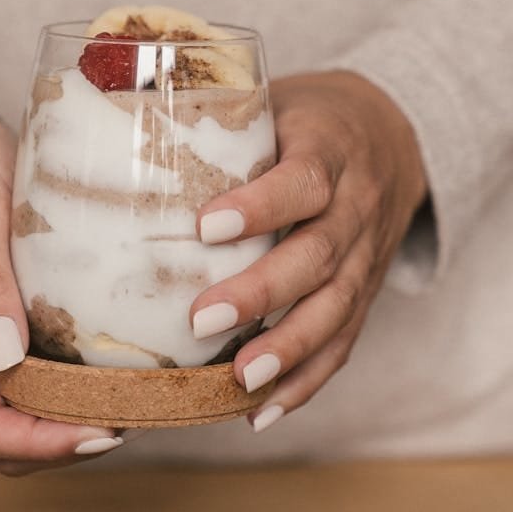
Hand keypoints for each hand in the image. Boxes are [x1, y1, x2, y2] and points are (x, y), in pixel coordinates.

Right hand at [0, 98, 122, 474]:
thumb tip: (4, 357)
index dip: (38, 445)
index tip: (103, 430)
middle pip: (7, 436)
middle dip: (68, 442)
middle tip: (140, 414)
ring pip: (30, 411)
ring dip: (80, 417)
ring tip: (143, 395)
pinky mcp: (17, 319)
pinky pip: (47, 372)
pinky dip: (85, 381)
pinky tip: (131, 359)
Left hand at [190, 71, 427, 430]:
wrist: (397, 136)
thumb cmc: (309, 118)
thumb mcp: (275, 100)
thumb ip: (215, 119)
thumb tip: (115, 127)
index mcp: (330, 149)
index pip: (302, 181)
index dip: (260, 207)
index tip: (205, 227)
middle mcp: (357, 206)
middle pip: (318, 256)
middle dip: (262, 293)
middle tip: (202, 320)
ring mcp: (368, 255)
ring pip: (336, 308)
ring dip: (288, 350)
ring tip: (239, 381)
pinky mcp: (367, 293)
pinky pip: (345, 343)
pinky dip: (306, 381)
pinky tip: (262, 411)